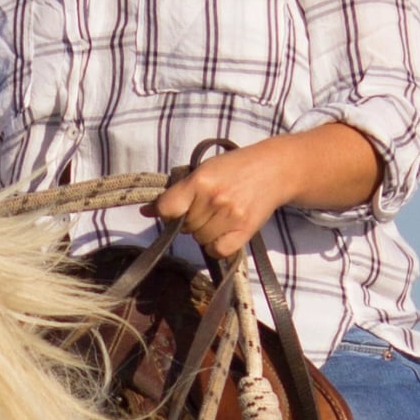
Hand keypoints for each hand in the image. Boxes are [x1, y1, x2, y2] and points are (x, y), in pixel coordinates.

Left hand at [149, 140, 293, 260]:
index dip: (165, 212)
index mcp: (200, 180)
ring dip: (203, 232)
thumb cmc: (235, 168)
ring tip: (217, 217)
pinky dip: (216, 246)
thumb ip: (176, 191)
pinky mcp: (244, 231)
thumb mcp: (204, 170)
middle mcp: (214, 199)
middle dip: (189, 220)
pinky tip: (223, 232)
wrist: (274, 170)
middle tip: (205, 208)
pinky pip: (217, 251)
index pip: (167, 207)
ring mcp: (230, 216)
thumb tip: (145, 211)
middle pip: (184, 226)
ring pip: (199, 240)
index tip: (171, 211)